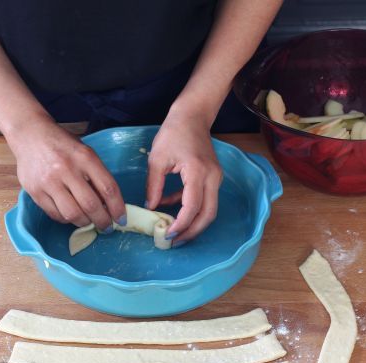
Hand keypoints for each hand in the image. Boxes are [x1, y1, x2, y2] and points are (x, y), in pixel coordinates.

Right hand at [7, 118, 125, 230]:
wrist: (30, 134)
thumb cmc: (63, 145)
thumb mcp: (85, 153)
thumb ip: (96, 175)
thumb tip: (108, 205)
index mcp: (84, 157)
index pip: (108, 188)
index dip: (117, 208)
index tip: (121, 219)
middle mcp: (66, 169)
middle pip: (90, 205)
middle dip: (102, 221)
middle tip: (106, 226)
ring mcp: (48, 181)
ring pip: (72, 214)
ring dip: (84, 223)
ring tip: (88, 221)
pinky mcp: (34, 191)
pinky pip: (55, 214)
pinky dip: (66, 219)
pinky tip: (71, 216)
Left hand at [146, 110, 222, 245]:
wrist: (192, 116)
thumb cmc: (173, 133)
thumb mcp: (157, 159)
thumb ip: (153, 186)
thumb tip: (149, 208)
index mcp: (198, 173)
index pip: (192, 207)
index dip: (181, 224)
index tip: (167, 234)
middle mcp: (212, 178)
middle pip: (208, 215)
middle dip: (192, 232)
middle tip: (174, 242)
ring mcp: (216, 178)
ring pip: (209, 210)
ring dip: (192, 223)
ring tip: (173, 232)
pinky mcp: (213, 178)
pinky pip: (204, 200)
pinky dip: (189, 208)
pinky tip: (169, 207)